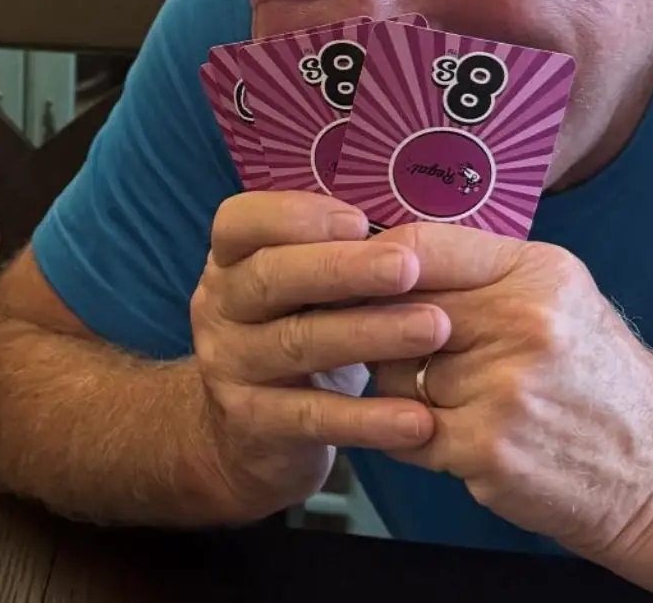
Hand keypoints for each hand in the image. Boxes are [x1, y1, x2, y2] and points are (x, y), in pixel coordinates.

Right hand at [185, 191, 449, 515]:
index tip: (360, 221)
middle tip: (408, 266)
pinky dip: (367, 419)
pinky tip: (417, 419)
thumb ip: (332, 259)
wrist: (245, 437)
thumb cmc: (294, 338)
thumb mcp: (298, 294)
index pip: (239, 222)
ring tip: (434, 328)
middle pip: (270, 277)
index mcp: (229, 262)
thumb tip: (414, 231)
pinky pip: (313, 417)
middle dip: (342, 268)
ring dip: (369, 334)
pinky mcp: (253, 424)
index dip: (294, 215)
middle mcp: (218, 306)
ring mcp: (228, 366)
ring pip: (297, 343)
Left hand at [370, 224, 652, 563]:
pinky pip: (402, 429)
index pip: (416, 247)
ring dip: (398, 390)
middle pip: (393, 310)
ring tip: (449, 399)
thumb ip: (475, 272)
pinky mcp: (488, 449)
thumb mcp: (558, 298)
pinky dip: (408, 435)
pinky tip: (447, 435)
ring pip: (390, 374)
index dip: (370, 263)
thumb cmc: (597, 380)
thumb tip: (374, 257)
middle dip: (382, 332)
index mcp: (536, 273)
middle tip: (394, 348)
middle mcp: (524, 323)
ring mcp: (505, 389)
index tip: (350, 277)